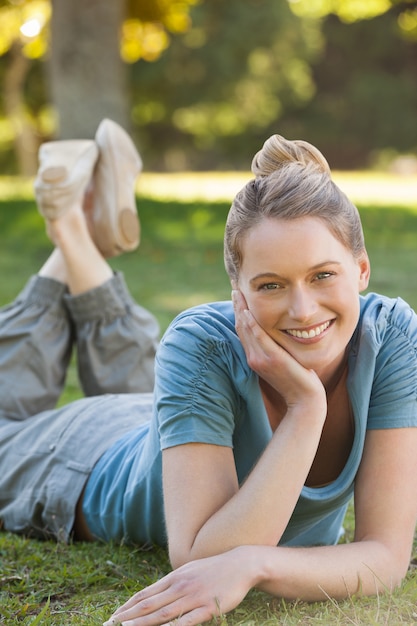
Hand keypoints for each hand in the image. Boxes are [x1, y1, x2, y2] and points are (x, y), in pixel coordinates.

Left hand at [103, 548, 254, 625]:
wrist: (241, 563)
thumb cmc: (214, 570)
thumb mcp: (189, 572)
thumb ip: (173, 583)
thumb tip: (154, 594)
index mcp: (174, 577)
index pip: (145, 594)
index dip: (127, 606)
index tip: (113, 617)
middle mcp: (180, 586)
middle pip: (148, 604)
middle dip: (127, 616)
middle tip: (110, 625)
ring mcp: (193, 596)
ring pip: (162, 613)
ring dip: (141, 622)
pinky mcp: (208, 606)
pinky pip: (188, 620)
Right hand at [232, 289, 325, 410]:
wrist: (305, 401)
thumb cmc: (298, 381)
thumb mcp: (283, 362)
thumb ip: (275, 348)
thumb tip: (278, 334)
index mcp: (255, 358)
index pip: (243, 330)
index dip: (238, 312)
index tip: (238, 296)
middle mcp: (254, 358)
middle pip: (241, 326)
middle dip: (237, 306)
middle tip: (235, 287)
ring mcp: (261, 359)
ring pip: (246, 329)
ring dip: (240, 309)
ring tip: (238, 292)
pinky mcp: (272, 359)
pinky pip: (259, 336)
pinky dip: (252, 322)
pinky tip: (247, 310)